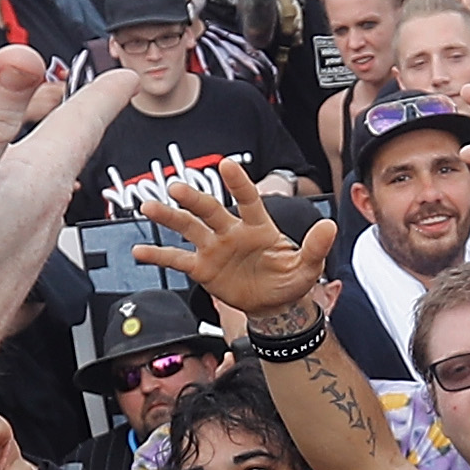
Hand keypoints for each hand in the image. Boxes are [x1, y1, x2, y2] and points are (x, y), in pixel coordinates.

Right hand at [133, 167, 329, 323]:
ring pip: (189, 228)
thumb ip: (316, 247)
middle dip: (194, 199)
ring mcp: (214, 248)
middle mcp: (232, 232)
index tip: (226, 164)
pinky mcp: (203, 268)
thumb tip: (330, 226)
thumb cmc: (290, 279)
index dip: (238, 183)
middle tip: (176, 187)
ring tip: (149, 207)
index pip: (248, 199)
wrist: (275, 305)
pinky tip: (139, 252)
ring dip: (169, 218)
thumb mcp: (308, 265)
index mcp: (258, 226)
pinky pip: (178, 259)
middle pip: (210, 211)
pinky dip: (159, 255)